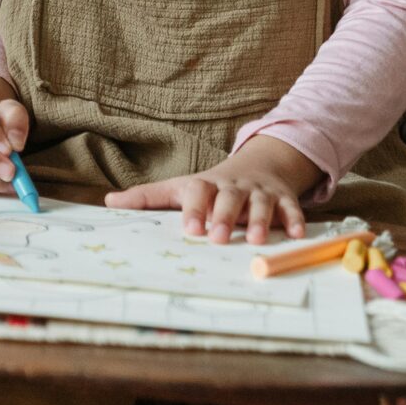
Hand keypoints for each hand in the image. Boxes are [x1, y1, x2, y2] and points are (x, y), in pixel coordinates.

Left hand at [102, 135, 322, 244]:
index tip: (190, 229)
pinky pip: (290, 208)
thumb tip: (108, 202)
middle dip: (224, 217)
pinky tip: (297, 236)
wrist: (258, 164)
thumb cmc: (211, 187)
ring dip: (260, 220)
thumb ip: (148, 198)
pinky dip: (295, 220)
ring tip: (256, 240)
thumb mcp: (180, 188)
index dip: (194, 209)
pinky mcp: (283, 198)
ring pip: (261, 202)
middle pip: (229, 197)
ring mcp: (259, 191)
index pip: (197, 192)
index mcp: (206, 185)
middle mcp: (233, 186)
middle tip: (218, 238)